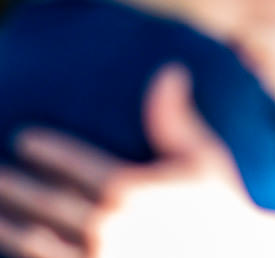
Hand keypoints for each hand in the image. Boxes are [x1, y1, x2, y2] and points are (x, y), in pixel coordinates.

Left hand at [0, 68, 261, 257]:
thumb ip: (176, 119)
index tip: (23, 139)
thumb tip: (169, 69)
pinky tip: (10, 246)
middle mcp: (111, 226)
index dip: (46, 151)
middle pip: (47, 203)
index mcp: (135, 190)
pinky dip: (24, 256)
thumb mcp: (204, 158)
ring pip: (35, 242)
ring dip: (6, 225)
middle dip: (11, 186)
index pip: (76, 165)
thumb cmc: (218, 207)